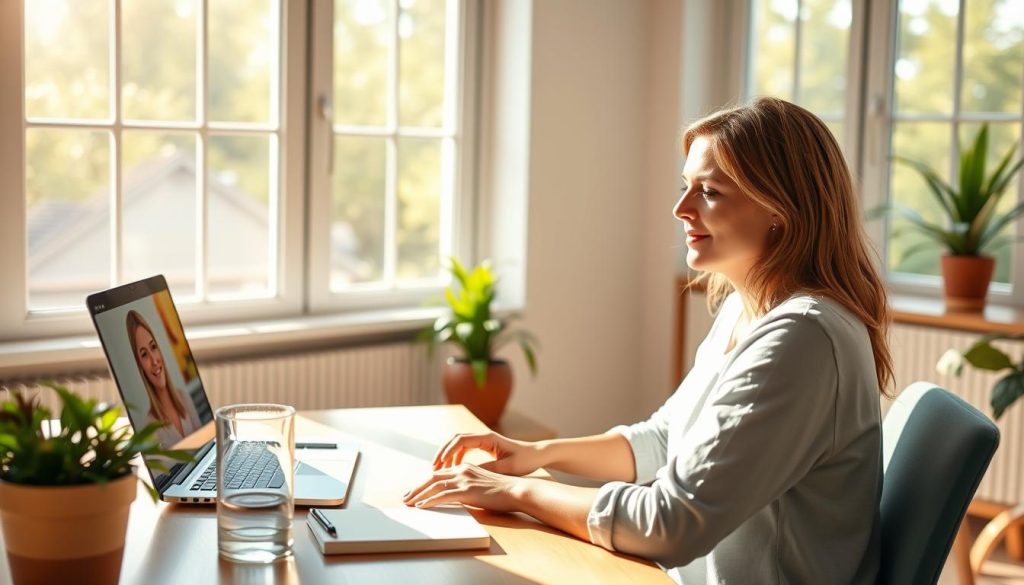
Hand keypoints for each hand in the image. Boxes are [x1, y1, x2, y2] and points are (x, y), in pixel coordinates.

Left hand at [402, 463, 525, 512]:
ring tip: (408, 503)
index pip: (440, 474)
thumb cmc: (503, 492)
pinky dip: (429, 501)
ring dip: (418, 495)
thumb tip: (457, 497)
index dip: (425, 483)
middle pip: (433, 477)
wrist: (517, 491)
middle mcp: (463, 470)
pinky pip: (443, 495)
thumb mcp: (482, 486)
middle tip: (405, 497)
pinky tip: (421, 506)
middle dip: (417, 488)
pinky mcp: (467, 491)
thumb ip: (468, 488)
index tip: (415, 491)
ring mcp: (464, 480)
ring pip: (434, 486)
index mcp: (466, 468)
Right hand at [432, 432, 544, 475]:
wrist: (538, 455)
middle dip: (443, 453)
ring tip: (439, 471)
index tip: (439, 464)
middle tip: (434, 468)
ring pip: (458, 445)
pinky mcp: (485, 448)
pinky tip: (453, 471)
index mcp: (488, 438)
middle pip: (455, 440)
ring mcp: (483, 441)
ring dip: (448, 456)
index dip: (447, 452)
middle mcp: (483, 437)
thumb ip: (488, 469)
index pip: (460, 440)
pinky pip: (464, 450)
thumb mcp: (508, 468)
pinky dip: (456, 458)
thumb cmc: (526, 460)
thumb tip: (467, 474)